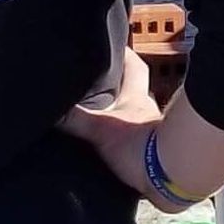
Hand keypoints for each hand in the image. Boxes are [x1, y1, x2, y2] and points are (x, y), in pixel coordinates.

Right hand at [59, 46, 160, 193]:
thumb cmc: (141, 147)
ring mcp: (154, 136)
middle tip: (97, 93)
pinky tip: (111, 160)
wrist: (172, 178)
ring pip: (134, 122)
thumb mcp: (101, 130)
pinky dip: (125, 152)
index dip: (125, 55)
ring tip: (98, 129)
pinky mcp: (156, 160)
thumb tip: (51, 108)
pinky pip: (136, 150)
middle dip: (118, 93)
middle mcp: (147, 113)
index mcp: (136, 99)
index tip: (115, 46)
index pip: (134, 67)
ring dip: (120, 124)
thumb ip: (75, 119)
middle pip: (134, 95)